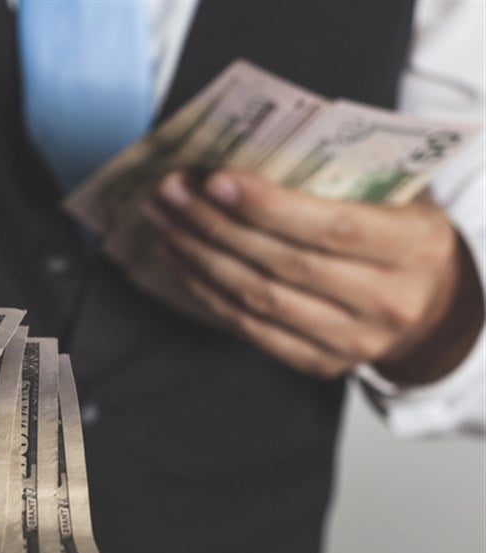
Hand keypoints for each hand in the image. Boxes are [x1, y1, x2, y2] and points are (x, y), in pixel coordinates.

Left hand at [136, 169, 483, 382]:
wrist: (433, 311)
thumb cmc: (406, 239)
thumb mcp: (401, 197)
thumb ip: (347, 174)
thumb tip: (258, 143)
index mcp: (414, 247)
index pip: (331, 227)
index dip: (269, 206)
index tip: (217, 179)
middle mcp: (385, 300)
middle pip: (282, 263)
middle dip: (215, 224)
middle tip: (171, 193)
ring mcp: (351, 341)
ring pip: (258, 298)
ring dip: (200, 257)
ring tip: (164, 222)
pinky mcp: (318, 364)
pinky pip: (250, 329)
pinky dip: (207, 293)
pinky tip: (179, 262)